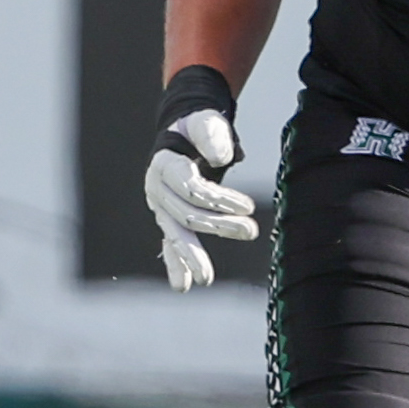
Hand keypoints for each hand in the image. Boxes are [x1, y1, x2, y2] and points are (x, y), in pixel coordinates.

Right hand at [145, 104, 254, 292]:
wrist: (184, 134)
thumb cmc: (198, 127)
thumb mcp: (206, 122)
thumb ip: (212, 134)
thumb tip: (220, 158)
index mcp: (163, 165)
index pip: (191, 188)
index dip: (219, 199)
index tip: (248, 205)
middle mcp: (157, 189)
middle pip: (187, 214)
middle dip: (219, 225)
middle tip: (251, 231)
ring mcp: (161, 207)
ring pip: (176, 235)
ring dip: (193, 255)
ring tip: (207, 278)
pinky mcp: (169, 219)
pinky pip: (170, 245)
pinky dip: (176, 264)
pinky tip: (183, 285)